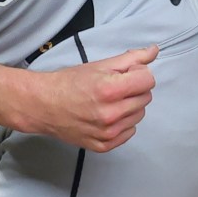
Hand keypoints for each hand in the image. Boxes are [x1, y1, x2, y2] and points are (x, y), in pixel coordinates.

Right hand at [21, 45, 157, 151]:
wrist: (43, 106)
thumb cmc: (68, 83)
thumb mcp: (99, 65)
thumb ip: (130, 59)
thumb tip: (154, 51)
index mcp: (110, 90)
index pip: (148, 80)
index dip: (139, 74)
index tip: (126, 74)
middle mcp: (110, 114)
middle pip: (145, 98)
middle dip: (134, 89)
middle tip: (114, 87)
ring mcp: (107, 133)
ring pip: (139, 115)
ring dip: (130, 106)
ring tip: (109, 102)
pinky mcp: (104, 145)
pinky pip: (129, 132)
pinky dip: (123, 123)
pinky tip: (107, 115)